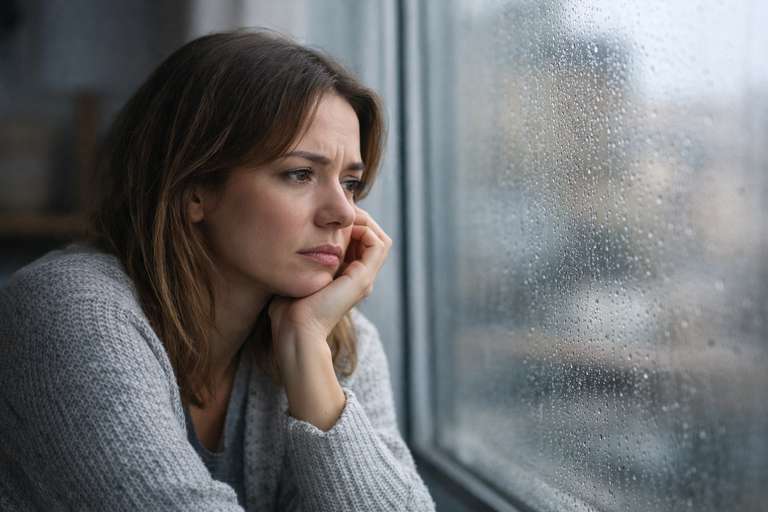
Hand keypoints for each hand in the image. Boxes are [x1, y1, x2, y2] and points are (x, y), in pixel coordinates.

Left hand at [266, 206, 390, 429]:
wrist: (295, 329)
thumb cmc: (288, 308)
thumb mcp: (297, 276)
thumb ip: (302, 260)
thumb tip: (293, 239)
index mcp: (347, 278)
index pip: (360, 242)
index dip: (349, 223)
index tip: (329, 214)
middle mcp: (360, 278)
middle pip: (373, 238)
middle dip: (358, 219)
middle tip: (340, 208)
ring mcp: (364, 278)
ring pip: (379, 238)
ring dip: (363, 222)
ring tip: (343, 216)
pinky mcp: (362, 278)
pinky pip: (378, 244)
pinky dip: (365, 230)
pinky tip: (343, 228)